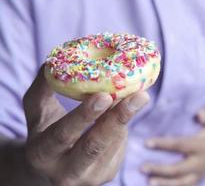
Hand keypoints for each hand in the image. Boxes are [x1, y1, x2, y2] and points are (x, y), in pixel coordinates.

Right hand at [23, 66, 148, 185]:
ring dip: (126, 117)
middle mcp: (66, 173)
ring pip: (114, 143)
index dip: (84, 116)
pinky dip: (124, 124)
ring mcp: (90, 178)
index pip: (63, 135)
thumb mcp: (37, 111)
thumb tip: (57, 59)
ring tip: (138, 95)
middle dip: (118, 118)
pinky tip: (125, 110)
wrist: (49, 168)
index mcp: (42, 154)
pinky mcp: (108, 175)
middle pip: (95, 146)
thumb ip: (43, 88)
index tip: (104, 95)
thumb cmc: (43, 131)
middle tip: (140, 95)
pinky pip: (121, 146)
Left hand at [141, 109, 204, 185]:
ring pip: (181, 182)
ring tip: (149, 182)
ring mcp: (200, 172)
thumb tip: (199, 114)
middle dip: (160, 169)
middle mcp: (201, 162)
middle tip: (143, 167)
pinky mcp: (199, 178)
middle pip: (178, 169)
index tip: (147, 142)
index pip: (180, 145)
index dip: (163, 144)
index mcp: (202, 145)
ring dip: (165, 183)